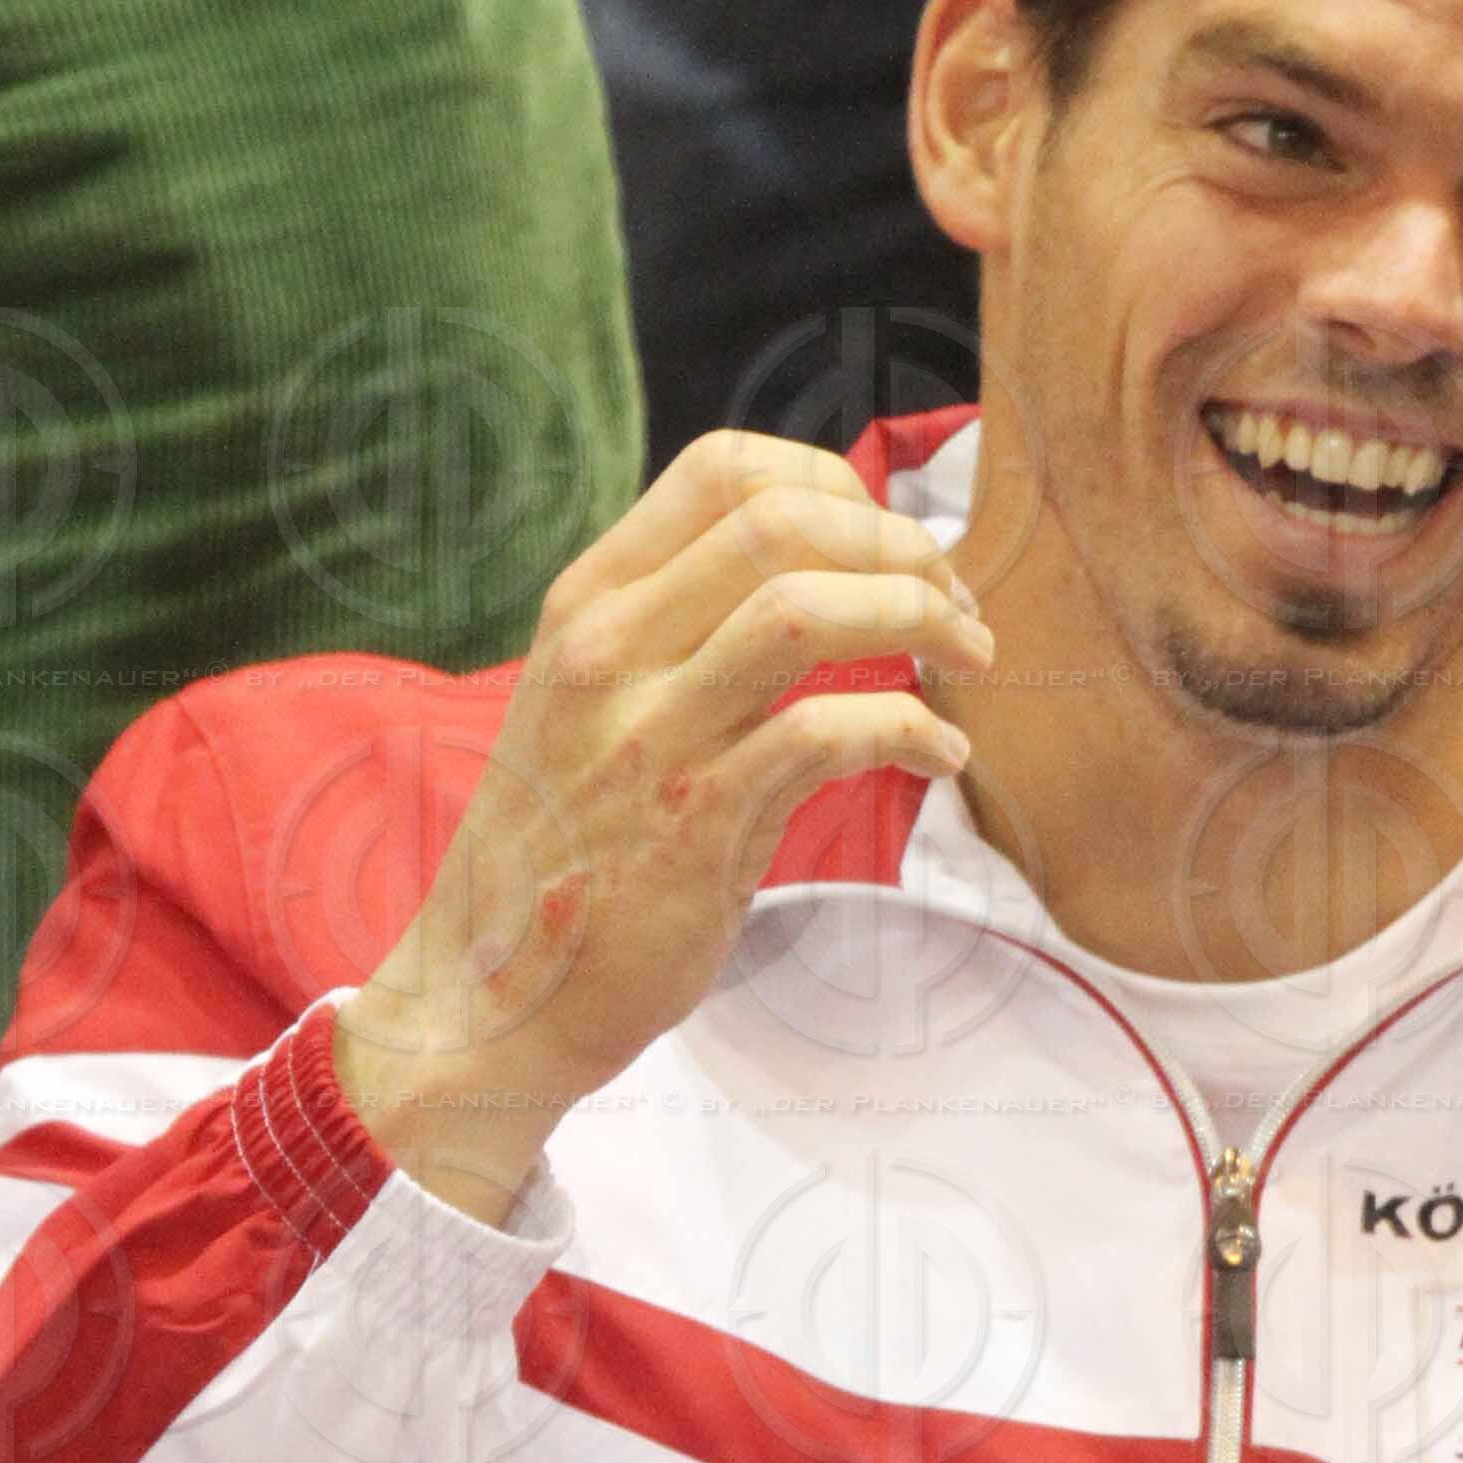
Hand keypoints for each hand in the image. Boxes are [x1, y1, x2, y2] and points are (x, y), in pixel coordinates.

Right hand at [334, 432, 990, 1221]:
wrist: (492, 993)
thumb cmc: (565, 849)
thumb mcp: (593, 702)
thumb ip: (681, 633)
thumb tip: (816, 576)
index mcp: (589, 603)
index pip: (724, 470)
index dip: (836, 485)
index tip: (890, 542)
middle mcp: (610, 650)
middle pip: (780, 523)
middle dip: (898, 547)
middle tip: (954, 600)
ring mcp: (651, 735)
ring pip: (807, 611)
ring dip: (918, 619)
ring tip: (970, 658)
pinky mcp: (697, 823)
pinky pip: (826, 735)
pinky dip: (910, 731)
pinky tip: (939, 755)